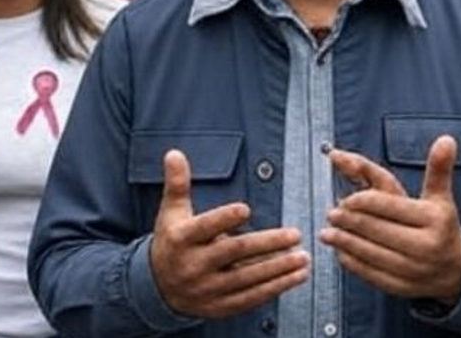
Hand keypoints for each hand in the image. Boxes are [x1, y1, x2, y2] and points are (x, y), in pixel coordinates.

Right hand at [149, 150, 309, 318]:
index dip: (224, 219)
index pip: (204, 227)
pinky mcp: (220, 306)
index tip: (246, 209)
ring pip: (247, 278)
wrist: (157, 288)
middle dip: (267, 244)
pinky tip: (296, 277)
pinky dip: (276, 288)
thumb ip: (177, 184)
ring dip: (278, 268)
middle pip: (234, 252)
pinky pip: (251, 297)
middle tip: (295, 235)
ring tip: (303, 257)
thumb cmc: (171, 242)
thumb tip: (174, 153)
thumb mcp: (171, 212)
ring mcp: (208, 288)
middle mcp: (194, 265)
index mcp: (182, 239)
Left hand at [319, 136, 460, 305]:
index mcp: (435, 219)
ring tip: (327, 232)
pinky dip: (353, 263)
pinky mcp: (402, 287)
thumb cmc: (442, 226)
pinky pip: (372, 274)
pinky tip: (341, 252)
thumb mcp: (440, 197)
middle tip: (331, 213)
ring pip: (371, 253)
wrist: (456, 271)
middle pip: (377, 230)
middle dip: (349, 221)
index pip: (390, 207)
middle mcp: (426, 246)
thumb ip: (437, 169)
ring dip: (344, 242)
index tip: (345, 199)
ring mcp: (415, 270)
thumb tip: (446, 140)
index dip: (363, 202)